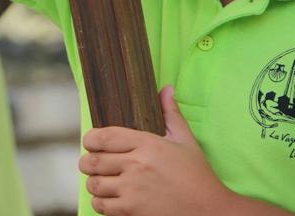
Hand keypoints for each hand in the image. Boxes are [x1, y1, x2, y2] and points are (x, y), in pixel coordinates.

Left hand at [79, 86, 231, 214]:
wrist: (207, 209)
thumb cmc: (197, 175)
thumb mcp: (185, 140)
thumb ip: (171, 114)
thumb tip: (166, 90)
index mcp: (147, 144)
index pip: (104, 137)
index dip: (91, 139)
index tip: (91, 142)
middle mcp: (136, 165)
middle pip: (93, 161)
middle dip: (87, 162)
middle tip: (92, 163)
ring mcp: (132, 189)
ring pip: (93, 184)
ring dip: (94, 182)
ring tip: (102, 181)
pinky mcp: (130, 211)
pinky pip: (100, 205)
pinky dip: (100, 202)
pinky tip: (110, 198)